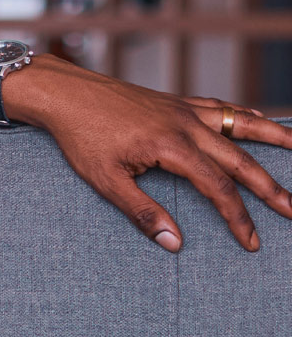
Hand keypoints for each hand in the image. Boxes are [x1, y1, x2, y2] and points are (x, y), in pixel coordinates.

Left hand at [11, 56, 291, 250]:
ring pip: (239, 124)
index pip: (217, 188)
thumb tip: (175, 243)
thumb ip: (142, 212)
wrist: (65, 93)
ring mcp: (184, 109)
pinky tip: (256, 121)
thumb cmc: (81, 137)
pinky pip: (220, 107)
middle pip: (240, 159)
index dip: (237, 217)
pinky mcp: (176, 101)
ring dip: (273, 137)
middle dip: (270, 187)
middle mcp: (186, 124)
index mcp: (171, 146)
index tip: (251, 241)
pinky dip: (244, 115)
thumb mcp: (105, 180)